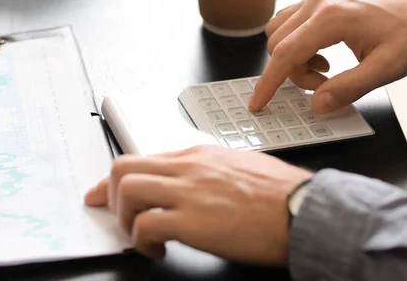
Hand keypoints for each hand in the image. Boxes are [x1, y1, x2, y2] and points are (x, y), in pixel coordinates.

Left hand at [84, 146, 312, 265]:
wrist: (302, 208)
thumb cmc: (280, 193)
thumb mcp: (240, 168)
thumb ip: (209, 173)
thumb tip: (189, 186)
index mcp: (200, 155)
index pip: (144, 158)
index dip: (116, 180)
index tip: (104, 193)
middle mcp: (189, 167)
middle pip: (124, 167)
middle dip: (112, 196)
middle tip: (120, 218)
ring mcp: (189, 192)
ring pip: (126, 190)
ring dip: (124, 218)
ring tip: (142, 236)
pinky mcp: (192, 220)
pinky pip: (144, 227)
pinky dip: (141, 243)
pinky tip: (159, 250)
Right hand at [249, 0, 406, 112]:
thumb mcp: (385, 69)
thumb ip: (348, 88)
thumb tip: (317, 104)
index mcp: (332, 17)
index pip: (286, 53)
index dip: (268, 82)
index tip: (257, 103)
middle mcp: (319, 1)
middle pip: (279, 44)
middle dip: (292, 74)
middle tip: (324, 86)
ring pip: (280, 32)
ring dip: (293, 59)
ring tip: (324, 71)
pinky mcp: (320, 0)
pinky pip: (291, 23)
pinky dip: (297, 45)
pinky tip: (322, 55)